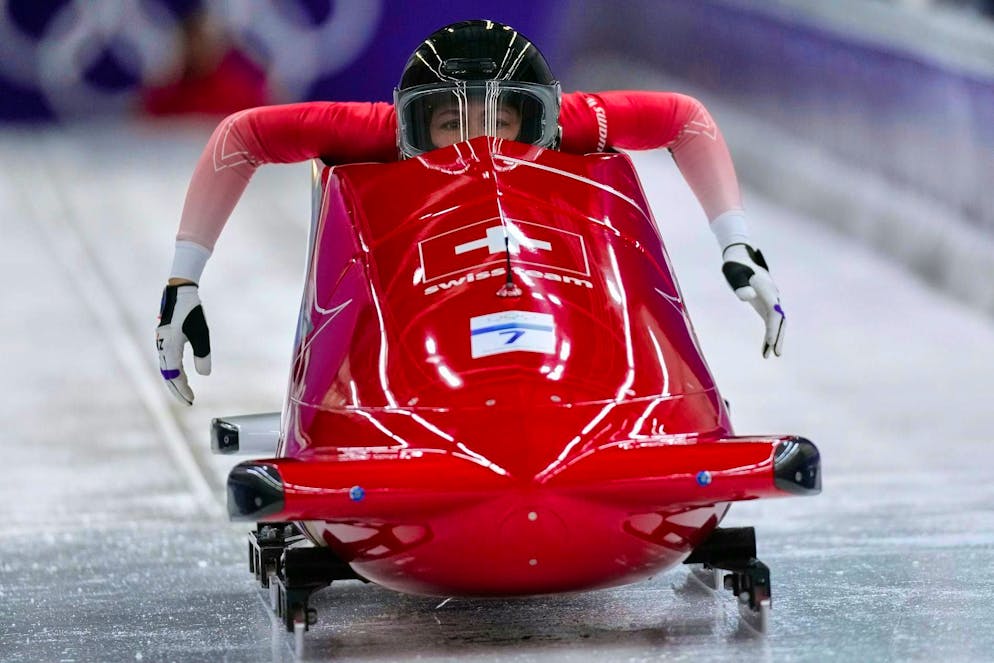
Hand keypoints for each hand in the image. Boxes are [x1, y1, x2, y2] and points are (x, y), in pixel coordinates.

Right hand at [156, 283, 210, 404]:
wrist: (180, 292)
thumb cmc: (192, 311)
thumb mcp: (202, 333)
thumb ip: (202, 354)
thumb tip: (204, 374)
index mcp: (170, 347)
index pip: (174, 375)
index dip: (182, 389)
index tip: (191, 400)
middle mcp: (162, 346)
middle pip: (167, 374)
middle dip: (177, 389)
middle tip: (188, 402)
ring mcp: (162, 343)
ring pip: (166, 368)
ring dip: (175, 381)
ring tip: (186, 392)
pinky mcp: (164, 339)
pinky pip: (167, 360)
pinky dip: (173, 371)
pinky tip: (181, 375)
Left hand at [721, 243, 784, 357]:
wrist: (740, 257)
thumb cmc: (735, 266)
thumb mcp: (733, 273)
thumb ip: (740, 285)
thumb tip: (748, 297)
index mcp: (767, 290)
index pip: (774, 313)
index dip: (774, 328)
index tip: (771, 342)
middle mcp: (773, 296)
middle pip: (780, 320)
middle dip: (779, 337)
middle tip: (776, 354)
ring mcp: (770, 301)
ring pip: (778, 323)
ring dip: (775, 338)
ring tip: (770, 355)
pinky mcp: (765, 305)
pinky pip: (770, 322)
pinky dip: (769, 334)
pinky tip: (765, 348)